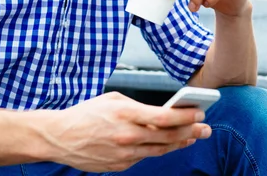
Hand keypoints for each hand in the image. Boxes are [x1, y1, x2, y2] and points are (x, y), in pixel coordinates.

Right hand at [43, 91, 211, 171]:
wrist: (60, 137)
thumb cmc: (86, 114)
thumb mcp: (112, 100)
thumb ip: (138, 106)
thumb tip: (161, 113)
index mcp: (126, 114)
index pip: (165, 116)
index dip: (186, 115)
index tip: (200, 112)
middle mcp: (127, 135)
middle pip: (169, 136)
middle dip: (191, 131)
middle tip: (206, 128)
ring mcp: (124, 154)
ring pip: (160, 150)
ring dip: (180, 143)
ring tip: (192, 137)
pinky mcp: (119, 166)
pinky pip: (144, 157)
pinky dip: (157, 150)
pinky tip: (168, 145)